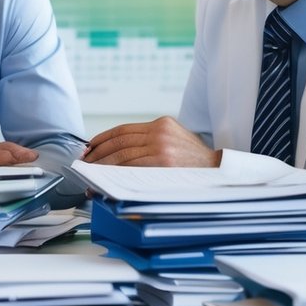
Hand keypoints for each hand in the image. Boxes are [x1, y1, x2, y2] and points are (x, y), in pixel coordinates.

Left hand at [83, 116, 221, 166]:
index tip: (88, 147)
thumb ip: (150, 141)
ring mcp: (162, 148)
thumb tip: (116, 154)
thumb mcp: (175, 140)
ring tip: (91, 174)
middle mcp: (160, 133)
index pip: (122, 130)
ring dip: (102, 166)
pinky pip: (132, 170)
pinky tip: (106, 181)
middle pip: (119, 142)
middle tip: (84, 163)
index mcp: (161, 124)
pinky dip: (115, 176)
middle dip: (97, 153)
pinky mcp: (163, 164)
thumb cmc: (195, 162)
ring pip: (122, 156)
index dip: (102, 139)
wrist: (221, 173)